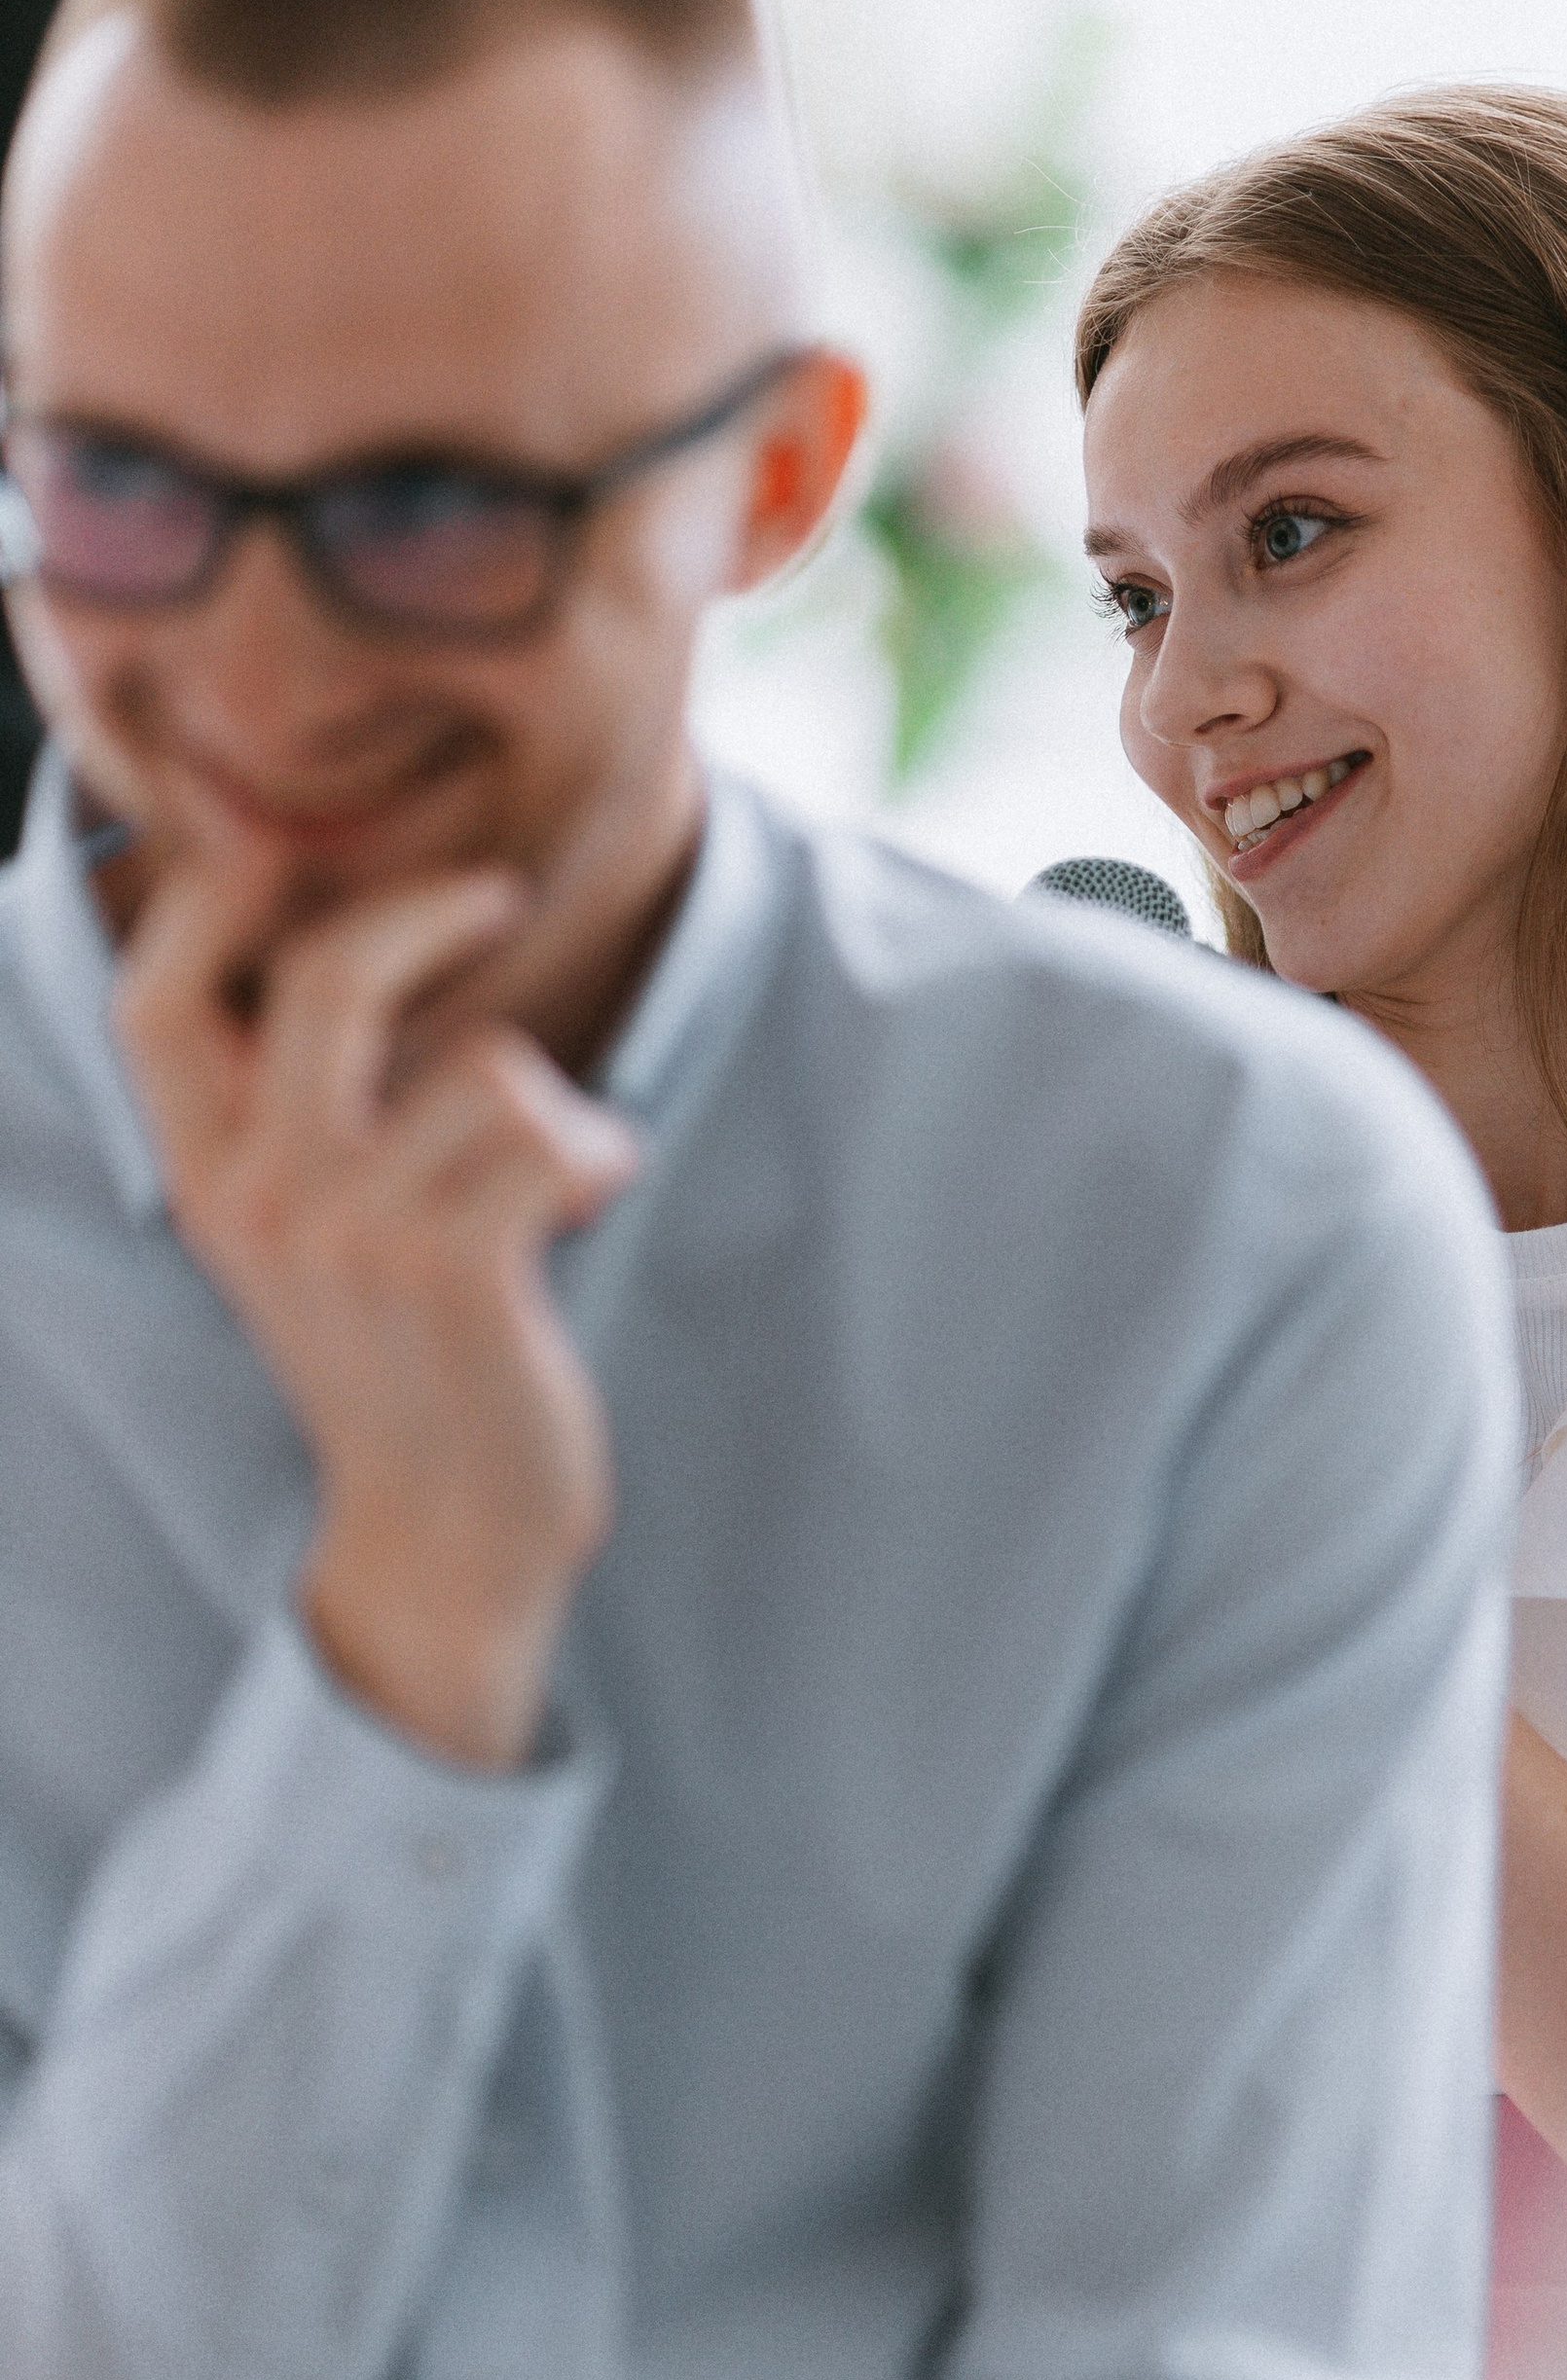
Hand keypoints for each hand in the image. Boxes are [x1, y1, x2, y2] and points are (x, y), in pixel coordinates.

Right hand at [116, 857, 640, 1769]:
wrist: (447, 1535)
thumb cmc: (405, 1360)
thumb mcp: (308, 1235)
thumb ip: (303, 1110)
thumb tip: (365, 940)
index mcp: (208, 1180)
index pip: (154, 1000)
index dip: (209, 897)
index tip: (285, 843)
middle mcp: (261, 1200)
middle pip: (330, 978)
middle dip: (432, 911)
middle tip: (500, 900)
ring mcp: (353, 1237)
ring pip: (484, 1063)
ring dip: (551, 1103)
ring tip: (557, 1170)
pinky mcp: (456, 1272)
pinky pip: (550, 1132)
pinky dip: (598, 1152)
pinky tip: (592, 1202)